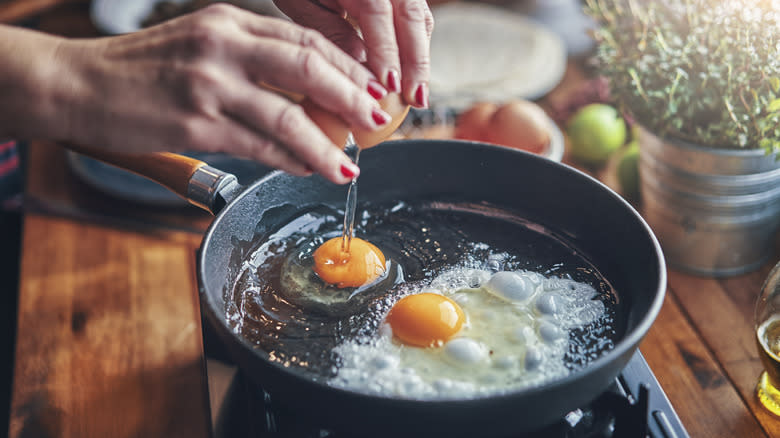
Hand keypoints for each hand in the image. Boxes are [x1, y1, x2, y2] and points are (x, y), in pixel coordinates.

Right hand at [3, 4, 392, 183]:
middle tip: (377, 119)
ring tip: (349, 163)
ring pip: (289, 115)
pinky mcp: (195, 124)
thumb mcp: (200, 46)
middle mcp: (222, 45)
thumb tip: (306, 95)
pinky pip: (260, 145)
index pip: (304, 40)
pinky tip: (308, 168)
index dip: (347, 67)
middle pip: (308, 67)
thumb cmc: (141, 70)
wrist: (77, 84)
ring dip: (327, 144)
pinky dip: (291, 159)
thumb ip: (250, 60)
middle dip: (353, 97)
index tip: (370, 88)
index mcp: (228, 21)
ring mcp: (209, 84)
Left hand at [274, 0, 433, 107]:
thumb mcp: (303, 3)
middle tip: (415, 99)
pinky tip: (414, 77)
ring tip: (419, 95)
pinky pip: (419, 19)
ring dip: (421, 59)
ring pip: (420, 19)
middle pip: (411, 16)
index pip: (377, 12)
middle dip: (415, 61)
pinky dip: (418, 49)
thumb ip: (331, 31)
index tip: (389, 86)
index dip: (386, 51)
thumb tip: (361, 66)